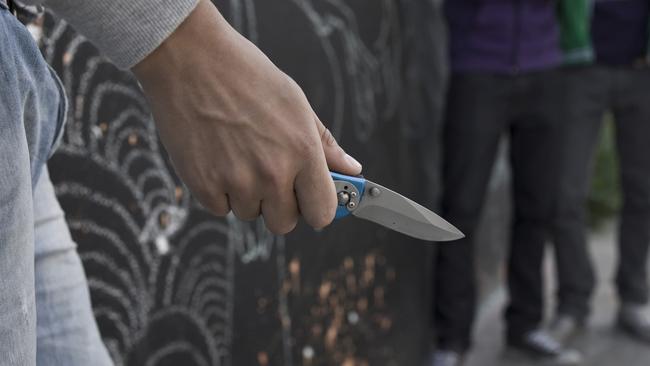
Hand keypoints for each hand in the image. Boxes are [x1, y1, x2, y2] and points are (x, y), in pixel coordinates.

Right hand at [132, 0, 361, 233]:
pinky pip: (220, 208)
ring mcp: (237, 182)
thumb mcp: (295, 103)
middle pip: (284, 223)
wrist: (189, 58)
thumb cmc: (246, 75)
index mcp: (303, 151)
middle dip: (278, 205)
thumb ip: (325, 143)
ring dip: (245, 195)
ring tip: (235, 153)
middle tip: (266, 172)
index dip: (316, 208)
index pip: (322, 212)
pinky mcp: (203, 185)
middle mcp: (273, 172)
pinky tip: (215, 156)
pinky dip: (217, 190)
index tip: (309, 199)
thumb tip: (353, 169)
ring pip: (250, 214)